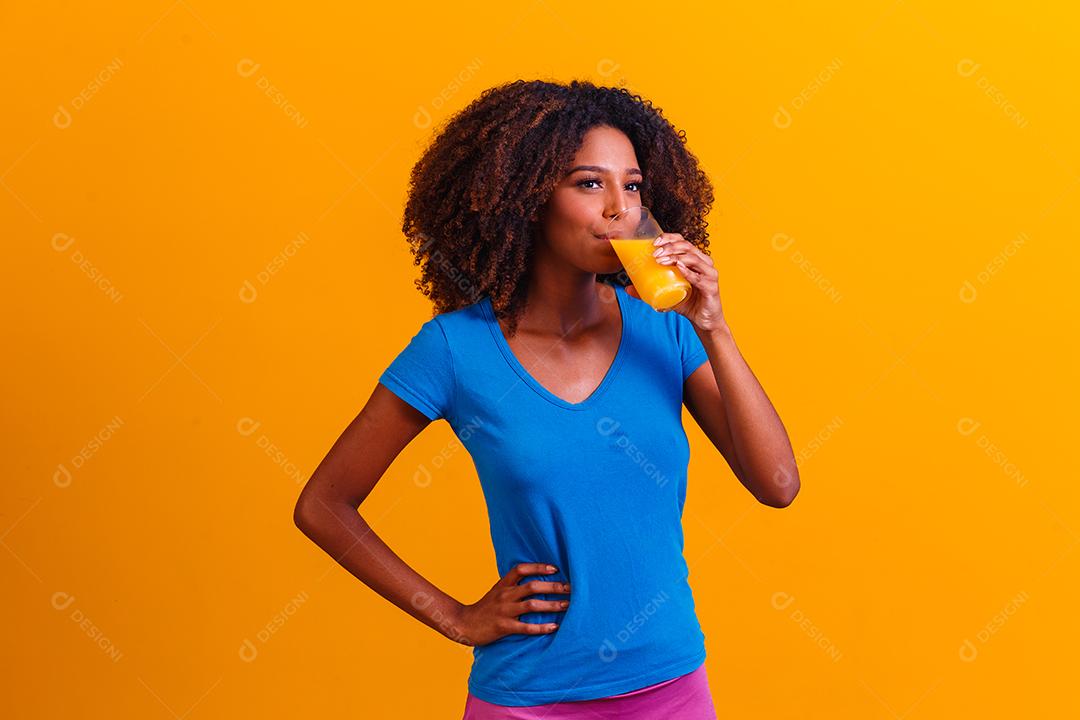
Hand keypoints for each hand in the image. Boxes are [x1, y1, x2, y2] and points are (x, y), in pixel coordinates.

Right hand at [451, 563, 570, 646]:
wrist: (463, 624)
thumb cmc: (484, 608)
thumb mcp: (496, 592)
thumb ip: (512, 586)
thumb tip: (534, 581)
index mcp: (503, 585)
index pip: (521, 569)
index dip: (538, 567)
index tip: (555, 569)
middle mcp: (505, 595)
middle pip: (532, 586)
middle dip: (553, 587)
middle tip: (570, 589)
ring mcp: (504, 611)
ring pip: (532, 605)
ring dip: (552, 605)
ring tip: (567, 606)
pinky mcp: (503, 627)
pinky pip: (525, 627)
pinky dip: (541, 627)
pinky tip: (554, 627)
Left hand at [626, 233, 725, 330]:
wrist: (703, 321)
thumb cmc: (687, 303)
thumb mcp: (666, 294)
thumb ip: (648, 290)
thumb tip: (627, 288)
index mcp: (694, 259)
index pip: (682, 241)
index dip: (669, 238)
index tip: (654, 242)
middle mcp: (704, 263)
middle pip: (687, 246)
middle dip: (669, 246)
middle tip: (655, 253)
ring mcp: (709, 273)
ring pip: (693, 258)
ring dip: (675, 257)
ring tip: (661, 260)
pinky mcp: (712, 286)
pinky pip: (699, 277)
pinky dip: (688, 271)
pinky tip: (679, 268)